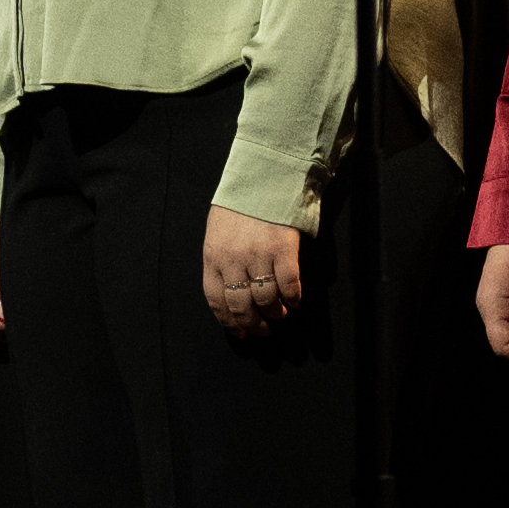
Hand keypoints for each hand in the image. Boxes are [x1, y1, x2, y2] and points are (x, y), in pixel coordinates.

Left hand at [202, 206, 305, 329]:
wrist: (264, 175)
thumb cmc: (240, 204)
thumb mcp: (218, 232)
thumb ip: (221, 261)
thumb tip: (232, 295)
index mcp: (213, 256)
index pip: (217, 301)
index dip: (229, 322)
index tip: (241, 333)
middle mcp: (233, 259)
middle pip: (241, 305)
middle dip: (253, 325)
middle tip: (264, 331)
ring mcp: (258, 254)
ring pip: (265, 299)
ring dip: (274, 312)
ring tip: (280, 314)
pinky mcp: (282, 247)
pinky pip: (288, 284)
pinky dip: (293, 297)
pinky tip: (295, 300)